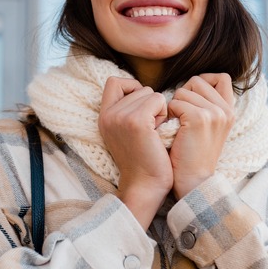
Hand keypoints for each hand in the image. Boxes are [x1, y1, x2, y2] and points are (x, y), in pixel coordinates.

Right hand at [99, 76, 172, 227]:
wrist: (145, 186)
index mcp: (103, 117)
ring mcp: (121, 117)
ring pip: (150, 92)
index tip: (142, 107)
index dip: (132, 87)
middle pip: (138, 87)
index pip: (114, 82)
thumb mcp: (126, 132)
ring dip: (158, 110)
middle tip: (150, 129)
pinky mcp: (137, 121)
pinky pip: (158, 100)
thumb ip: (127, 111)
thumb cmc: (144, 160)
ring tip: (154, 132)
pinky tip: (159, 132)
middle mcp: (108, 115)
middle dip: (150, 104)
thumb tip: (142, 89)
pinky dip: (164, 113)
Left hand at [168, 73, 234, 198]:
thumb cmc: (191, 155)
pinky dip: (168, 115)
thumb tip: (191, 83)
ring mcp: (214, 113)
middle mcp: (226, 110)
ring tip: (177, 127)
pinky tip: (173, 131)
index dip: (203, 81)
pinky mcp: (199, 118)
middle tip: (181, 117)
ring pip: (183, 90)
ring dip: (174, 106)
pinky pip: (175, 102)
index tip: (192, 98)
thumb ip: (205, 105)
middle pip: (198, 80)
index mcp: (230, 111)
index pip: (222, 77)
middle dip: (183, 94)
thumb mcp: (207, 127)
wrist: (192, 182)